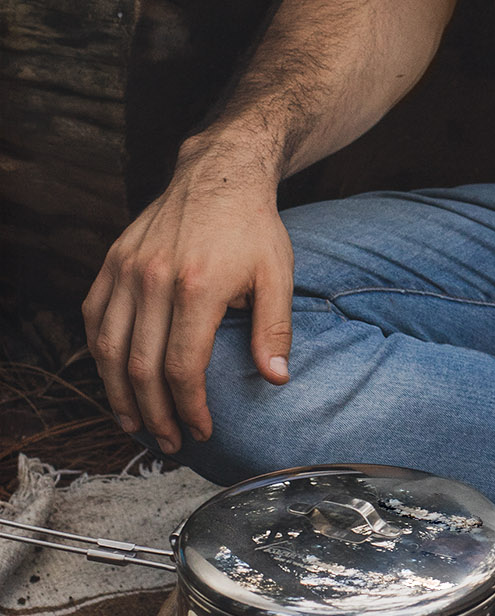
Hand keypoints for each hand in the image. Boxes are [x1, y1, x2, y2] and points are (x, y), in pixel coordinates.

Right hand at [82, 143, 292, 454]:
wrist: (219, 173)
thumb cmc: (252, 227)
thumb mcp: (278, 273)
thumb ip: (275, 329)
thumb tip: (275, 380)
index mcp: (198, 287)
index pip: (182, 368)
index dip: (189, 408)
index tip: (201, 430)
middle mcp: (154, 279)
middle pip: (141, 368)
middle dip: (154, 415)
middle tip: (169, 442)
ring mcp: (127, 269)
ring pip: (108, 349)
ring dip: (118, 395)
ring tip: (136, 424)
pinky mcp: (112, 260)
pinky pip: (95, 317)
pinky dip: (100, 353)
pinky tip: (114, 378)